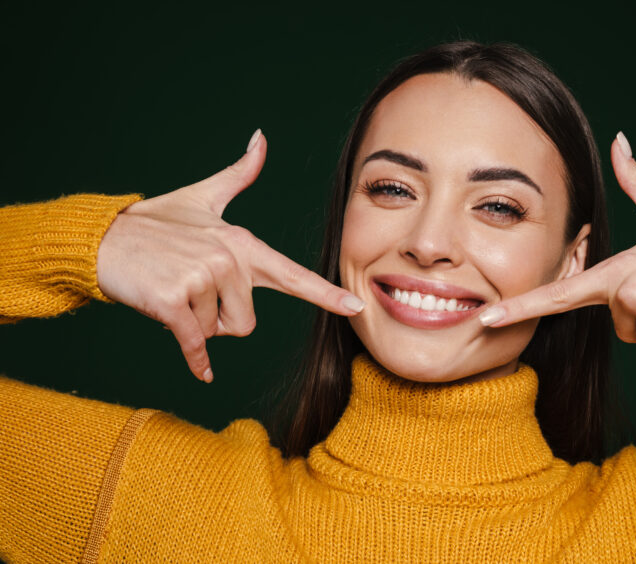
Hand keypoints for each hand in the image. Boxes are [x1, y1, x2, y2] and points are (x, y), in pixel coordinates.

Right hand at [96, 130, 364, 382]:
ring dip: (196, 324)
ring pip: (218, 332)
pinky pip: (197, 345)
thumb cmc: (156, 225)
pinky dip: (196, 359)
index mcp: (243, 243)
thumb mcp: (202, 198)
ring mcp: (202, 278)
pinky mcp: (175, 300)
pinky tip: (201, 369)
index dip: (326, 294)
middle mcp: (228, 259)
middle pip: (247, 323)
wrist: (105, 240)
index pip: (292, 274)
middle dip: (220, 320)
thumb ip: (238, 175)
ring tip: (175, 292)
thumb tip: (261, 139)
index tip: (355, 308)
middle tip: (193, 292)